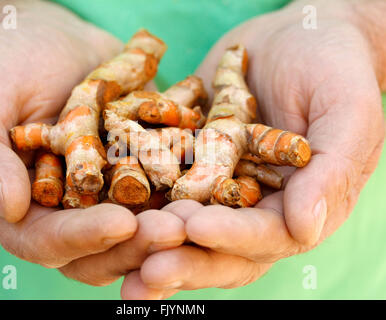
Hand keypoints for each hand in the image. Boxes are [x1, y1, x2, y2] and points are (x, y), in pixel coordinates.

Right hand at [0, 0, 184, 282]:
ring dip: (171, 229)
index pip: (48, 241)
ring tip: (200, 218)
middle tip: (174, 232)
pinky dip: (188, 197)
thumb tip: (8, 208)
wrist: (56, 42)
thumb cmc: (11, 65)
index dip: (83, 238)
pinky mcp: (138, 177)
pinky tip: (217, 191)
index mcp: (22, 209)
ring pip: (139, 231)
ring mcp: (107, 199)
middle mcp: (67, 213)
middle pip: (101, 249)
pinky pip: (164, 195)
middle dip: (138, 244)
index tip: (121, 225)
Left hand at [121, 0, 384, 298]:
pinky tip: (100, 209)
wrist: (293, 34)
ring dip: (151, 246)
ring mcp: (216, 187)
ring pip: (183, 228)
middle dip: (184, 259)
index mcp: (296, 206)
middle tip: (145, 270)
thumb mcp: (348, 112)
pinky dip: (134, 199)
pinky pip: (159, 184)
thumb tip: (306, 229)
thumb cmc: (332, 66)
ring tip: (117, 261)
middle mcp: (252, 207)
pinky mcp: (187, 162)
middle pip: (218, 248)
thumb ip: (333, 171)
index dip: (231, 237)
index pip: (264, 237)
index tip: (196, 228)